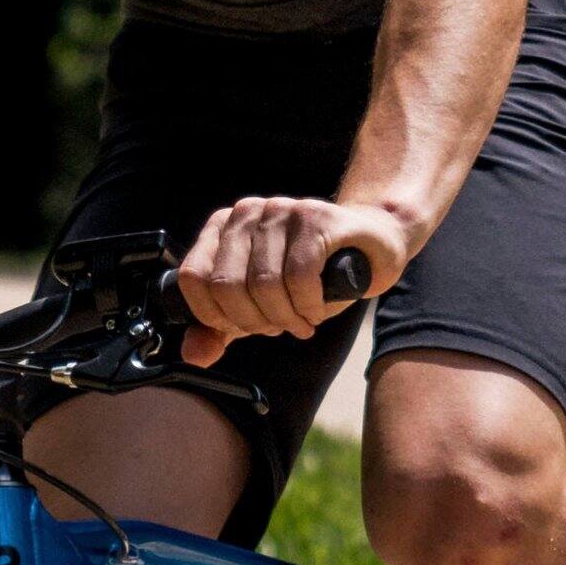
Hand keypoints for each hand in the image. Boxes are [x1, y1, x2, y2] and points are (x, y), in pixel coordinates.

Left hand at [175, 196, 406, 367]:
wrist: (371, 247)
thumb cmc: (314, 276)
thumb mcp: (261, 306)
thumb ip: (224, 328)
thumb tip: (194, 354)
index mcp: (223, 228)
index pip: (194, 279)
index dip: (215, 317)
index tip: (243, 328)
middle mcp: (246, 212)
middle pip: (227, 286)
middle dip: (255, 322)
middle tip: (279, 328)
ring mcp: (280, 210)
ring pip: (264, 284)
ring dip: (286, 318)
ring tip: (302, 321)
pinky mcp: (313, 217)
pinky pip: (299, 276)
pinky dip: (308, 305)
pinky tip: (316, 310)